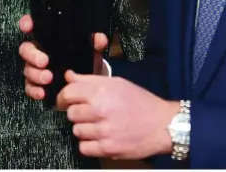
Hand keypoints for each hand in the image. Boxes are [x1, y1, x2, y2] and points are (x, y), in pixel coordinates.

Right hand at [18, 14, 108, 100]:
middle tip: (44, 62)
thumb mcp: (92, 50)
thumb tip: (99, 39)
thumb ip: (95, 42)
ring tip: (48, 79)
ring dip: (35, 74)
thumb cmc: (85, 59)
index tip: (28, 27)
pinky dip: (34, 90)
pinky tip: (42, 93)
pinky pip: (29, 88)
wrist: (87, 83)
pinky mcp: (37, 85)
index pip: (33, 26)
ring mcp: (36, 69)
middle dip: (32, 55)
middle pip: (25, 49)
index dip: (27, 23)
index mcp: (49, 38)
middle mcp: (39, 52)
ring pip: (27, 69)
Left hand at [57, 72, 176, 159]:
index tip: (65, 100)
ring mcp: (104, 131)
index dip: (63, 97)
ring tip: (98, 125)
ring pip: (76, 130)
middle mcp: (101, 110)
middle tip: (89, 112)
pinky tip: (100, 137)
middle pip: (70, 113)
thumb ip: (89, 80)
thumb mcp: (116, 83)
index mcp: (102, 91)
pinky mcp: (108, 149)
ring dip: (84, 128)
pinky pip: (84, 147)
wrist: (162, 124)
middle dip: (77, 112)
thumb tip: (68, 76)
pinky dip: (89, 144)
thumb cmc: (140, 101)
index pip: (68, 93)